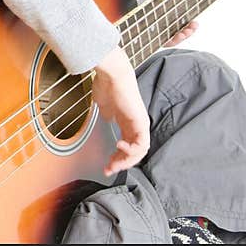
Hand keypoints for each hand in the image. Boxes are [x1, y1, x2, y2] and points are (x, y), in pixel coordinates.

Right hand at [91, 46, 150, 175]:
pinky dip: (131, 150)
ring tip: (113, 164)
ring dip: (125, 160)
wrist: (113, 76)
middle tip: (109, 169)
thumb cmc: (107, 86)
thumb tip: (107, 121)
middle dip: (120, 163)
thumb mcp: (104, 107)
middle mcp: (137, 125)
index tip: (106, 164)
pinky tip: (119, 147)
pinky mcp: (141, 123)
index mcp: (128, 122)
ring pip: (139, 151)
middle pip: (134, 152)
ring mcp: (140, 124)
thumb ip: (107, 117)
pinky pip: (141, 143)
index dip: (117, 158)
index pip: (127, 146)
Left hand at [134, 0, 197, 46]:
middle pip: (178, 26)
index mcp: (161, 8)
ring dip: (185, 34)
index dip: (190, 15)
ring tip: (188, 30)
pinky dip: (173, 40)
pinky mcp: (146, 37)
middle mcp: (157, 20)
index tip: (198, 13)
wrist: (108, 5)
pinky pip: (162, 42)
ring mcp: (152, 29)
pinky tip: (178, 36)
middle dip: (190, 27)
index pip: (179, 14)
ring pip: (173, 36)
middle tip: (194, 24)